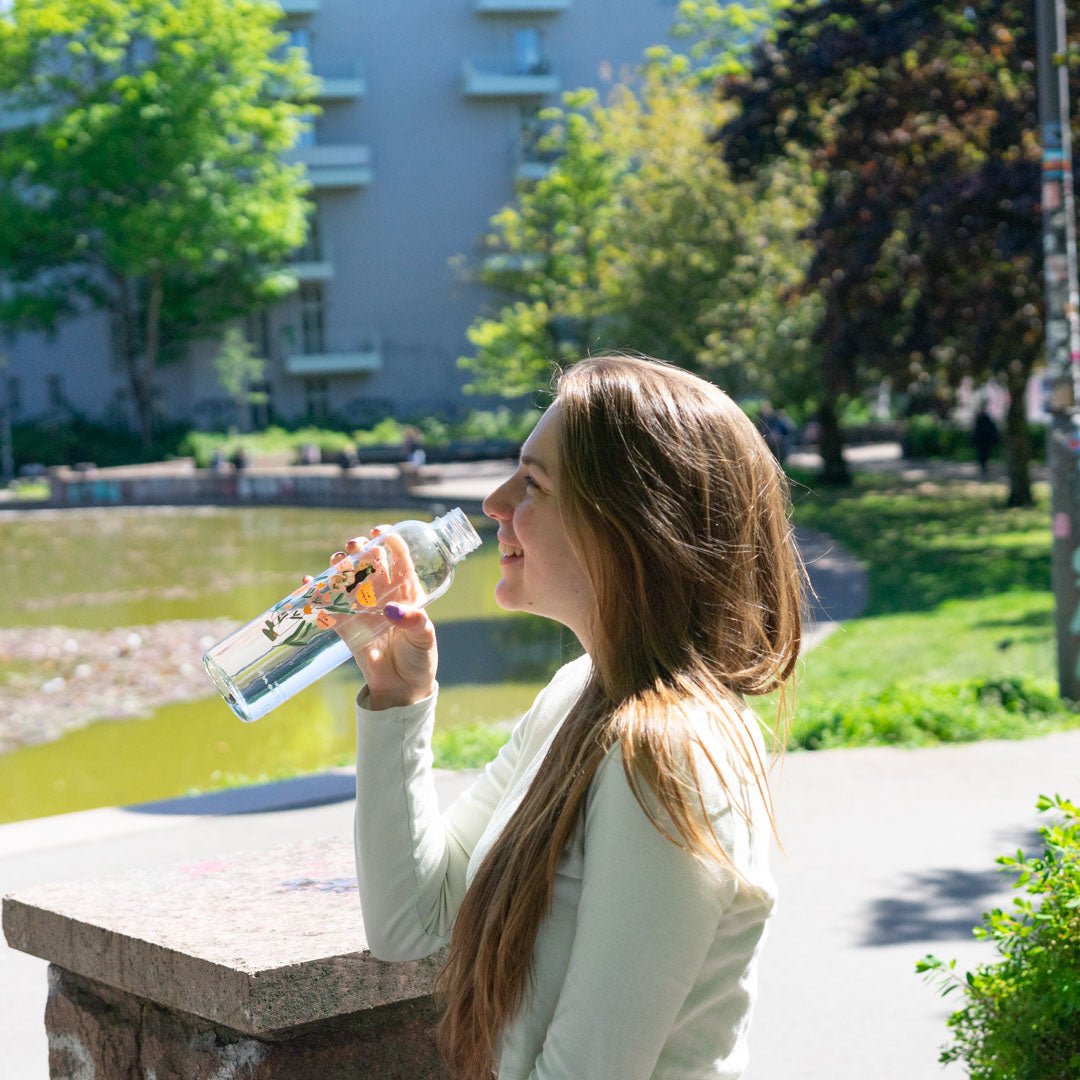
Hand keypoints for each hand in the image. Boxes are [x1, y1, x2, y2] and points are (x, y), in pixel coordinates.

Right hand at [305, 526, 437, 710]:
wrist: (402, 688)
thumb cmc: (419, 658)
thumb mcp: (424, 638)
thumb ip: (414, 622)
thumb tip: (392, 610)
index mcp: (407, 591)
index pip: (398, 558)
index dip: (389, 541)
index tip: (378, 533)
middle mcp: (383, 595)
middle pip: (368, 563)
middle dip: (359, 550)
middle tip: (353, 547)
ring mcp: (362, 608)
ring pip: (347, 579)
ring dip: (338, 567)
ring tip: (334, 562)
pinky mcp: (345, 625)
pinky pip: (328, 606)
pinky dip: (316, 593)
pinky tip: (308, 583)